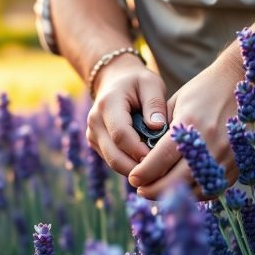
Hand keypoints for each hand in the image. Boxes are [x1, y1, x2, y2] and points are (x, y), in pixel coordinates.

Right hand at [86, 56, 167, 175]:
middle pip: (114, 156)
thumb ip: (155, 104)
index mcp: (107, 104)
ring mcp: (92, 134)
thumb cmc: (137, 82)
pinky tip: (147, 164)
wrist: (115, 81)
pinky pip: (113, 161)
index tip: (160, 158)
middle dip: (138, 168)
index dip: (140, 150)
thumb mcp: (151, 84)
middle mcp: (95, 121)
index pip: (121, 135)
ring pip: (113, 163)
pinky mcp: (95, 144)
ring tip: (157, 169)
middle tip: (162, 173)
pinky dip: (130, 166)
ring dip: (135, 170)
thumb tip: (157, 127)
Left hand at [128, 58, 244, 198]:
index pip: (161, 159)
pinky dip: (196, 192)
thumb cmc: (203, 89)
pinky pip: (213, 188)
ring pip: (196, 189)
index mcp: (190, 125)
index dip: (144, 173)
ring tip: (159, 191)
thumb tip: (144, 157)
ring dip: (175, 194)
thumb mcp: (176, 103)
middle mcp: (210, 143)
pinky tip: (183, 188)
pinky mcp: (238, 163)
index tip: (133, 179)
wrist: (242, 80)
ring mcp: (227, 155)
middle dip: (155, 189)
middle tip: (141, 189)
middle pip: (177, 180)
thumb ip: (160, 130)